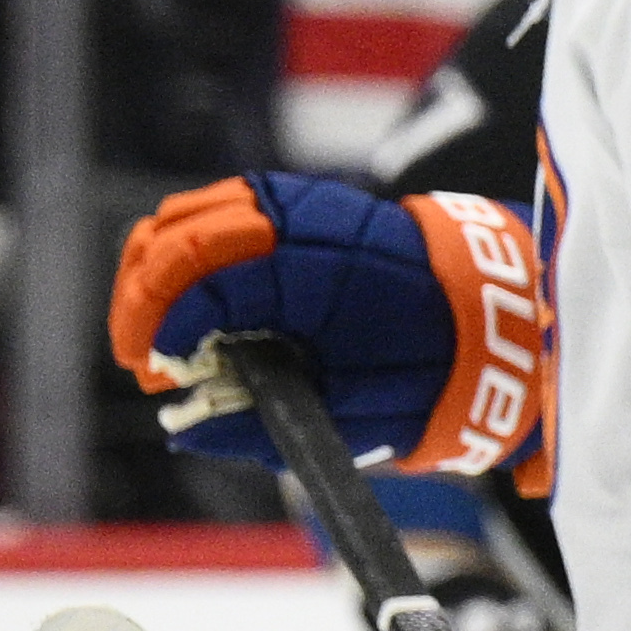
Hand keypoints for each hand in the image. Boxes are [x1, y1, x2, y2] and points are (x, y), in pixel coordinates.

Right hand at [105, 173, 544, 476]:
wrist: (488, 311)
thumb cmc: (425, 369)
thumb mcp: (350, 414)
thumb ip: (261, 423)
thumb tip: (183, 428)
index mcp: (314, 271)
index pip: (205, 284)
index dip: (164, 331)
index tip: (157, 375)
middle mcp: (298, 221)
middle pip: (179, 236)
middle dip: (143, 299)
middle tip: (143, 360)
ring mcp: (294, 203)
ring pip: (187, 215)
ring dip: (156, 272)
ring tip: (158, 335)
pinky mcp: (293, 204)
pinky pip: (216, 213)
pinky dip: (186, 254)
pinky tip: (188, 302)